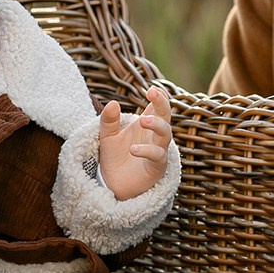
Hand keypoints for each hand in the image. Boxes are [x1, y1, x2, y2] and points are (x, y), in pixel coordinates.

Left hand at [97, 85, 173, 199]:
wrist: (113, 183)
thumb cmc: (115, 157)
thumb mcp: (107, 136)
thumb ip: (108, 120)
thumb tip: (113, 103)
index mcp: (146, 124)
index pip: (157, 107)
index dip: (158, 96)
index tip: (151, 89)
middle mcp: (154, 136)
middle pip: (166, 116)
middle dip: (162, 103)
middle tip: (152, 93)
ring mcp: (158, 150)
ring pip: (166, 134)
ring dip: (157, 125)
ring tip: (143, 120)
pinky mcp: (157, 167)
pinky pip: (157, 155)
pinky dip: (146, 151)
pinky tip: (133, 149)